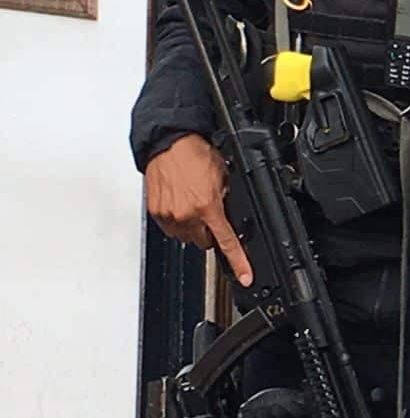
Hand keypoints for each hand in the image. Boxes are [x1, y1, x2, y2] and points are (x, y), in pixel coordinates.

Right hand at [143, 134, 254, 287]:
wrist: (168, 142)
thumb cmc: (193, 153)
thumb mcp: (223, 175)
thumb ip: (226, 198)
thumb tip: (228, 212)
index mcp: (208, 207)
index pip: (227, 242)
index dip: (238, 261)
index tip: (245, 275)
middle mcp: (187, 215)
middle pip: (204, 242)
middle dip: (210, 232)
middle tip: (209, 213)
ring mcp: (169, 216)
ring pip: (186, 237)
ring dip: (192, 227)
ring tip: (192, 203)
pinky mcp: (156, 213)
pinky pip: (170, 228)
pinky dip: (177, 221)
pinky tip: (180, 203)